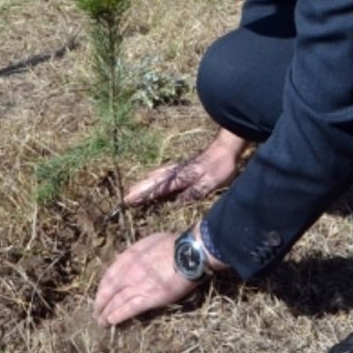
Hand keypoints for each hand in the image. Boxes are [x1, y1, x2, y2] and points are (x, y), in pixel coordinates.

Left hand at [94, 231, 197, 324]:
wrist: (190, 253)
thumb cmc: (175, 243)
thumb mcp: (150, 241)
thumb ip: (136, 251)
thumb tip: (125, 258)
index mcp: (130, 256)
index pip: (109, 275)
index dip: (102, 287)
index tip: (100, 294)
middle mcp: (129, 271)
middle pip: (109, 290)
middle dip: (100, 303)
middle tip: (96, 312)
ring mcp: (138, 285)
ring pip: (116, 301)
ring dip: (106, 312)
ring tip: (102, 321)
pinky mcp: (149, 298)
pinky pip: (129, 309)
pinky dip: (118, 316)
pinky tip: (111, 321)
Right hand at [124, 129, 246, 205]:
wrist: (226, 148)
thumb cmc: (219, 167)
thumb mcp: (208, 184)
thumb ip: (192, 193)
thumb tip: (176, 204)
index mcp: (179, 177)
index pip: (157, 188)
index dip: (143, 195)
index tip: (129, 201)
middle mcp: (175, 172)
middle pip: (153, 181)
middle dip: (139, 189)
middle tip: (126, 197)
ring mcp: (178, 168)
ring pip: (157, 176)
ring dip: (144, 183)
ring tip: (134, 190)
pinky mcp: (183, 167)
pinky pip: (163, 173)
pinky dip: (154, 178)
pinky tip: (152, 177)